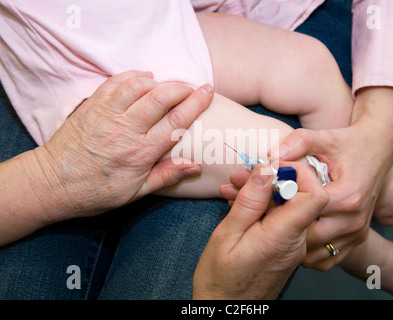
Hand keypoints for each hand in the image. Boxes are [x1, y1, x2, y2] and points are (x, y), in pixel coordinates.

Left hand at [33, 71, 213, 220]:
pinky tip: (144, 77)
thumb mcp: (135, 193)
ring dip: (159, 81)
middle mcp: (125, 129)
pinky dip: (133, 75)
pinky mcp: (91, 106)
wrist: (52, 184)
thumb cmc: (95, 192)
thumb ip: (166, 176)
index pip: (176, 121)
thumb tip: (194, 165)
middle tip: (193, 87)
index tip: (208, 92)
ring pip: (139, 85)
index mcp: (140, 153)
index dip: (196, 103)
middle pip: (161, 97)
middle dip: (182, 87)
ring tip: (169, 85)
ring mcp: (106, 114)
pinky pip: (115, 82)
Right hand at [193, 163, 327, 298]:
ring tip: (233, 191)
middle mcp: (296, 240)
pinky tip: (240, 205)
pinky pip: (281, 217)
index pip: (316, 195)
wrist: (226, 310)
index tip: (271, 166)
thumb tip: (267, 170)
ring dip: (263, 192)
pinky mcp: (285, 246)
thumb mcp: (227, 235)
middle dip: (272, 179)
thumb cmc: (221, 280)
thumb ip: (250, 201)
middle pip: (301, 195)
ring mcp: (292, 244)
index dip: (299, 173)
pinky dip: (262, 206)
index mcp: (283, 236)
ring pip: (288, 204)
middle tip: (239, 179)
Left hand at [268, 87, 392, 270]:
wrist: (378, 148)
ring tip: (281, 221)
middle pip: (306, 238)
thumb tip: (271, 156)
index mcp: (347, 197)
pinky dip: (310, 251)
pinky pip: (327, 259)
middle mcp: (354, 220)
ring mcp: (357, 233)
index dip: (280, 206)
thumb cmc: (349, 143)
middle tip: (268, 212)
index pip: (303, 213)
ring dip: (295, 242)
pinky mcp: (357, 239)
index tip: (267, 196)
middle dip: (283, 226)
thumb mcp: (323, 138)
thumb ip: (297, 143)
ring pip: (314, 254)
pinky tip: (299, 231)